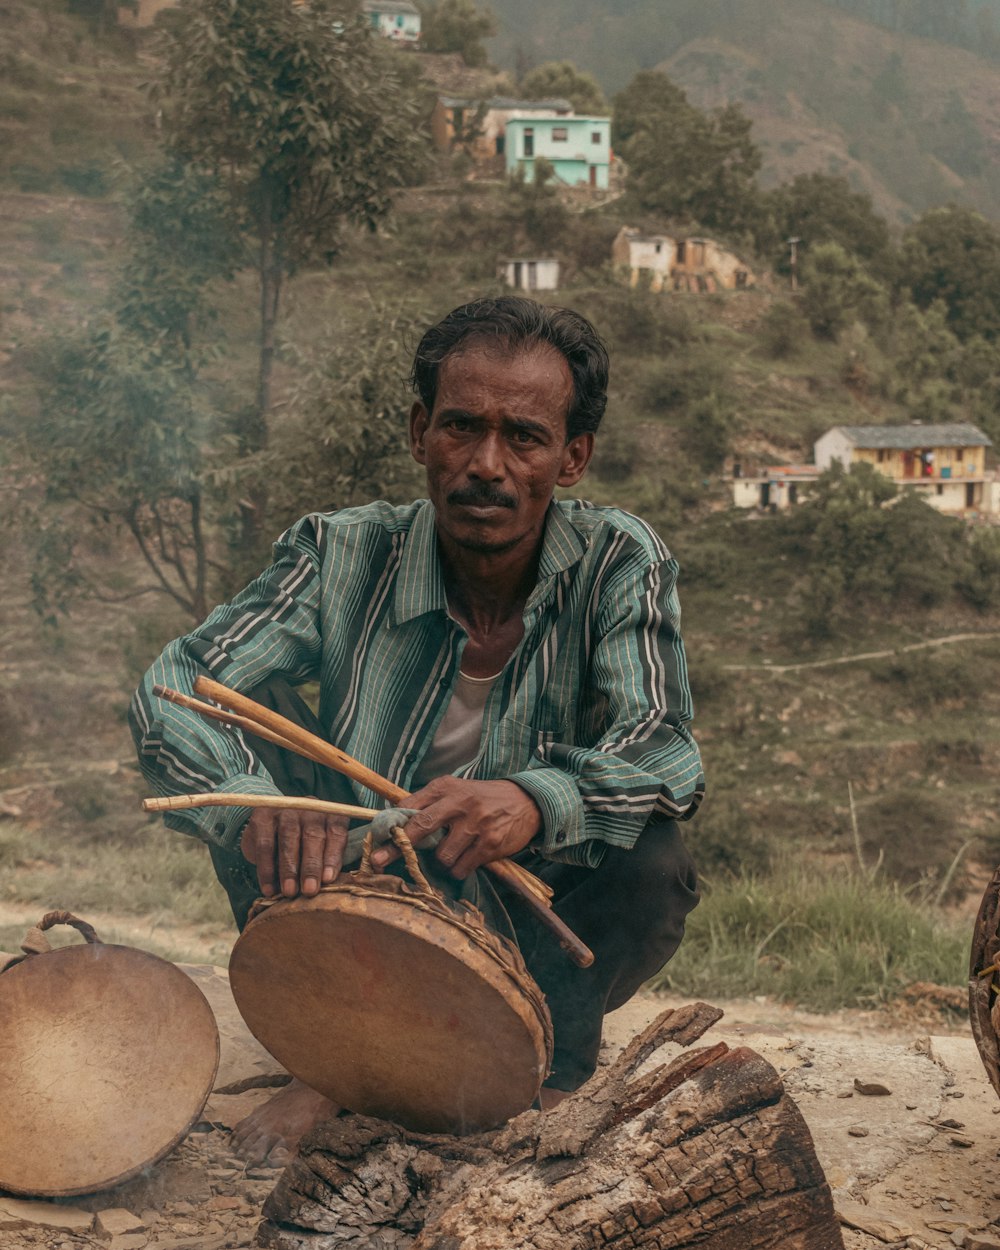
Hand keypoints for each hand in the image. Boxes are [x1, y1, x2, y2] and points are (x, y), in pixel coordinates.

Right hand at [240, 808, 348, 898]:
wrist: (271, 828)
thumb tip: (327, 886)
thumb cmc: (305, 844)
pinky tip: (269, 888)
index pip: (336, 832)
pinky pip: (265, 845)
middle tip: (309, 890)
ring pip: (288, 839)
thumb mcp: (322, 848)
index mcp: (331, 814)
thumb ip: (327, 862)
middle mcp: (310, 807)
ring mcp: (286, 809)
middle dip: (311, 865)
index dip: (333, 856)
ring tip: (289, 892)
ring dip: (289, 869)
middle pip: (313, 835)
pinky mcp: (262, 816)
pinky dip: (266, 870)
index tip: (328, 879)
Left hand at [371, 777, 540, 879]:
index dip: (392, 824)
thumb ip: (429, 802)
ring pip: (441, 856)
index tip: (376, 838)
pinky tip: (467, 858)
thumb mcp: (456, 790)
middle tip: (378, 861)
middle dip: (397, 847)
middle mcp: (460, 803)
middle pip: (420, 827)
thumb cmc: (482, 798)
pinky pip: (461, 868)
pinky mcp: (490, 844)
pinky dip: (459, 869)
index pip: (411, 805)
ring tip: (454, 851)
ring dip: (443, 861)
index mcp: (446, 787)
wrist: (526, 801)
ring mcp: (476, 824)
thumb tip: (395, 818)